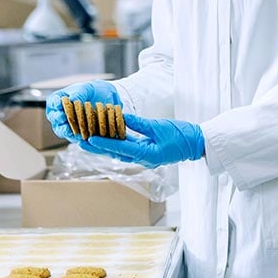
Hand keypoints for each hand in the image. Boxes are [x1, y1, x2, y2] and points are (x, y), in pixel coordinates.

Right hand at [45, 81, 120, 140]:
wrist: (104, 101)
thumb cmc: (91, 92)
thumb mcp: (86, 88)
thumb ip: (79, 93)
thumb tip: (73, 99)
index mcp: (58, 100)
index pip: (53, 102)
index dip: (55, 103)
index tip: (59, 103)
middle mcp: (58, 114)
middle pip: (54, 118)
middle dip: (58, 118)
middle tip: (63, 116)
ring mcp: (65, 125)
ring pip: (61, 130)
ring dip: (65, 130)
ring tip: (70, 129)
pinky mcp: (74, 135)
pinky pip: (72, 137)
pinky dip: (76, 136)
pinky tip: (82, 134)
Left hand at [80, 114, 204, 167]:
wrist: (196, 144)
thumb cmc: (180, 135)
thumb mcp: (159, 126)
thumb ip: (139, 124)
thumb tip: (122, 117)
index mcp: (147, 154)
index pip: (121, 148)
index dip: (104, 143)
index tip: (90, 139)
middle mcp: (143, 159)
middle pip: (116, 153)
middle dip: (99, 147)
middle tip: (82, 141)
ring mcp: (145, 158)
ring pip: (120, 152)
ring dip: (106, 146)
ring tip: (90, 139)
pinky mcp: (147, 154)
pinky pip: (128, 150)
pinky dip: (117, 144)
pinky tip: (108, 138)